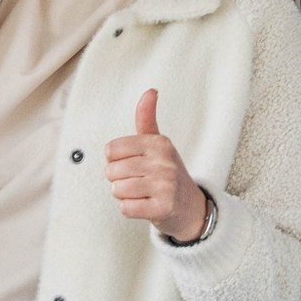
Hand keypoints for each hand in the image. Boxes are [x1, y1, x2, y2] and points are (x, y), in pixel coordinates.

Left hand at [107, 89, 208, 242]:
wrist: (190, 206)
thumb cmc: (167, 172)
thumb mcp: (159, 144)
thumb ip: (147, 118)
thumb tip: (150, 91)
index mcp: (159, 143)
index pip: (111, 150)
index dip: (116, 160)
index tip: (134, 163)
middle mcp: (164, 162)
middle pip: (111, 171)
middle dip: (119, 179)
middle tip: (138, 181)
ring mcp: (165, 186)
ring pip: (117, 190)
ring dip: (124, 195)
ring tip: (142, 193)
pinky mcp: (163, 208)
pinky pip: (126, 208)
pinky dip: (130, 209)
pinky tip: (145, 205)